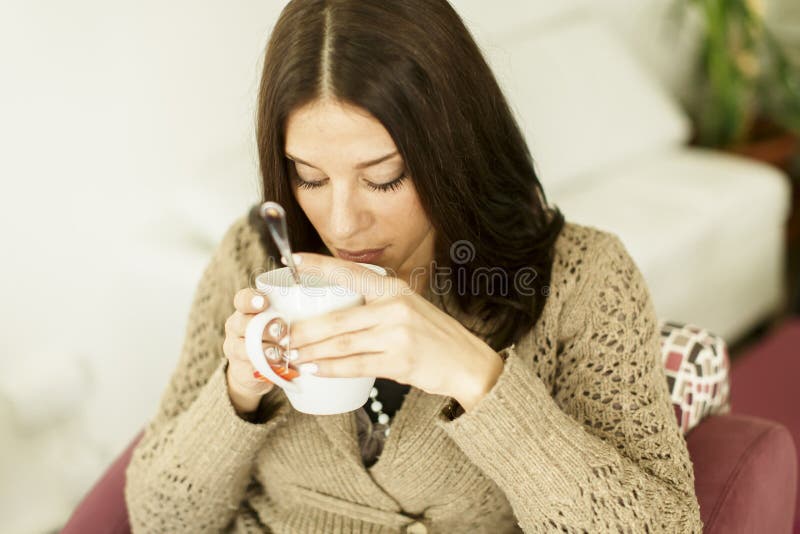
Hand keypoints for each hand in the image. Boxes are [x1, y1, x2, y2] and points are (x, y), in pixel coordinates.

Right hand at [223, 288, 298, 413]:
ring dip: (263, 350)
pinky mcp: (240, 370)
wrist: (254, 369)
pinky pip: (247, 370)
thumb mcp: (280, 320)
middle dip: (263, 327)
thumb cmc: (274, 337)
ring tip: (279, 353)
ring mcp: (235, 349)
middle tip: (281, 330)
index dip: (251, 300)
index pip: (242, 300)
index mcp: (246, 311)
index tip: (264, 302)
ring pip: (242, 348)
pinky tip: (276, 369)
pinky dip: (262, 370)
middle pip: (241, 323)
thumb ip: (291, 311)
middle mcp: (237, 327)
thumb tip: (322, 299)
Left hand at [284, 253, 504, 410]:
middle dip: (303, 329)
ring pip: (341, 344)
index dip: (319, 266)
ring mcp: (397, 335)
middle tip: (280, 335)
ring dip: (311, 351)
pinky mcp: (399, 362)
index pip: (350, 272)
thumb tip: (334, 311)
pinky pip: (355, 365)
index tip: (292, 261)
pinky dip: (329, 368)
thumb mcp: (408, 308)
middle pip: (337, 319)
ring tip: (289, 354)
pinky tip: (313, 368)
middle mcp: (395, 308)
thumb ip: (377, 306)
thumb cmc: (433, 336)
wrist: (468, 362)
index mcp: (394, 289)